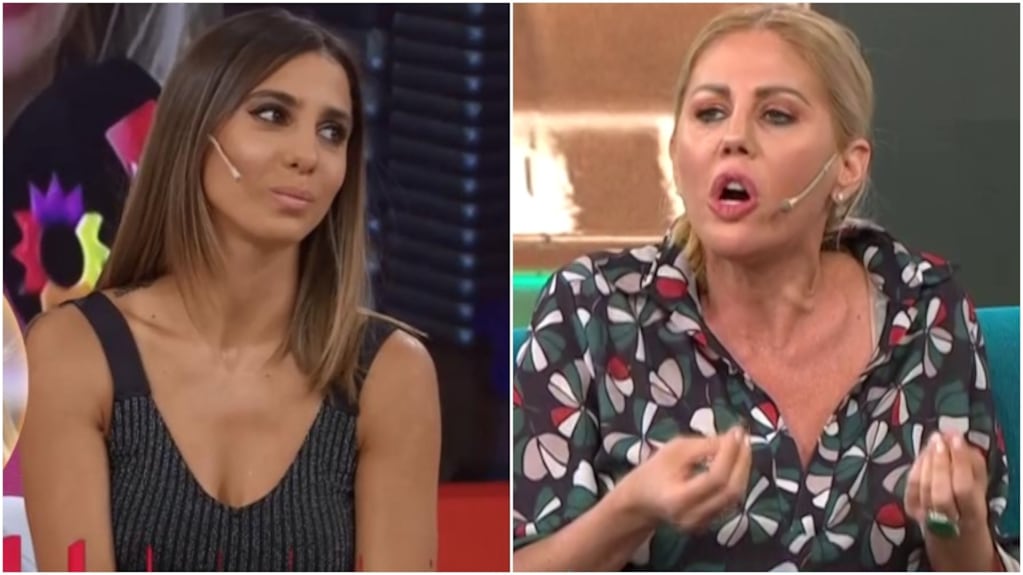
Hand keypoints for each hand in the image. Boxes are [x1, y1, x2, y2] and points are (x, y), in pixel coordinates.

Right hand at [617, 426, 751, 532]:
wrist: (642, 501)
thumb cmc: (654, 471)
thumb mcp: (673, 450)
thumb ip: (705, 445)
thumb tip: (734, 438)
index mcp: (678, 499)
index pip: (714, 478)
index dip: (729, 454)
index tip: (735, 432)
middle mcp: (692, 516)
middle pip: (730, 491)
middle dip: (742, 462)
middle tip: (744, 438)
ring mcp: (703, 524)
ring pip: (735, 497)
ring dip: (743, 469)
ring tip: (742, 447)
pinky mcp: (711, 523)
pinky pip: (731, 501)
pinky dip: (737, 479)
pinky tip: (736, 463)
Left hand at [905, 431, 995, 569]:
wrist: (954, 542)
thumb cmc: (969, 511)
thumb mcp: (980, 491)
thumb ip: (974, 468)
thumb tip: (961, 441)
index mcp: (971, 516)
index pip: (964, 489)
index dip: (960, 463)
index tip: (957, 439)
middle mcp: (947, 520)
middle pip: (940, 491)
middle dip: (939, 462)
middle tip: (940, 439)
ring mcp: (925, 517)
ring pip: (923, 488)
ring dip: (926, 461)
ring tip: (933, 441)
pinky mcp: (911, 512)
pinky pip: (910, 488)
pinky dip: (915, 468)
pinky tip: (922, 454)